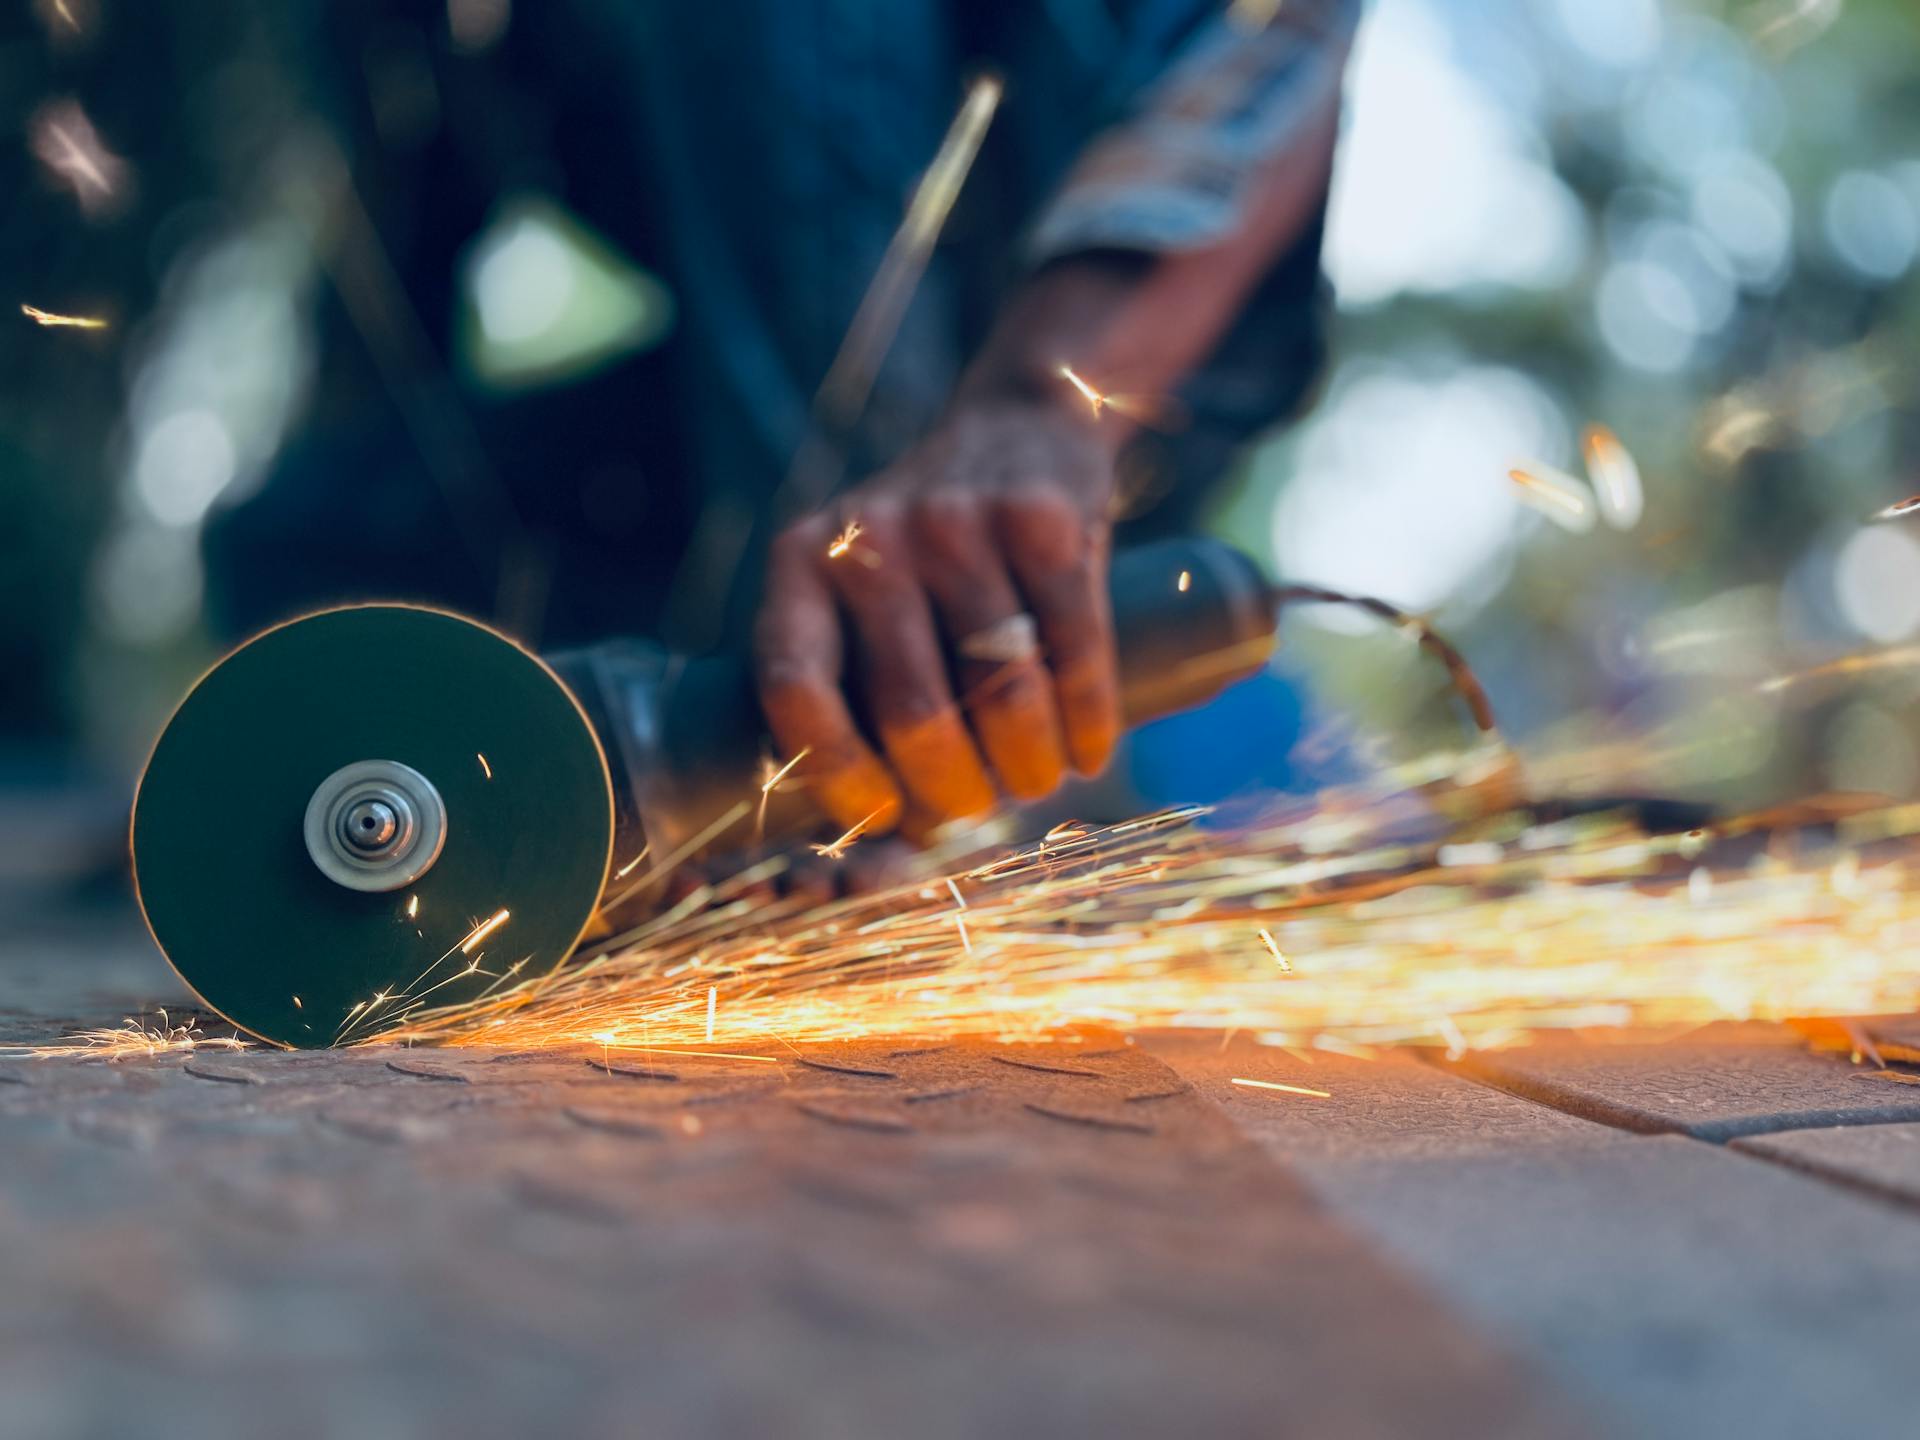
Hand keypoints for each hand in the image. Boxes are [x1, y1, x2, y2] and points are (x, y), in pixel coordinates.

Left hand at [754, 397, 1122, 836]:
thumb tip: (889, 857)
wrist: (1020, 428)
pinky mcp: (1041, 515)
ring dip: (1031, 766)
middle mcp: (867, 536)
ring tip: (1042, 779)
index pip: (793, 687)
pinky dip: (1089, 720)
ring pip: (1001, 690)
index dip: (836, 773)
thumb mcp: (870, 604)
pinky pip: (1074, 649)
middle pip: (911, 709)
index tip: (881, 814)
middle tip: (982, 807)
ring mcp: (954, 519)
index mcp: (798, 564)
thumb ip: (866, 704)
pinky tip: (1091, 750)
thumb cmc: (934, 564)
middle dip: (955, 789)